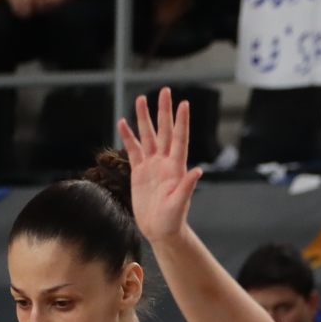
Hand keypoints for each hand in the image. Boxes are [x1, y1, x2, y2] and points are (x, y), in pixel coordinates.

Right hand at [118, 88, 203, 244]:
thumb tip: (197, 171)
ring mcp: (152, 165)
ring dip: (144, 118)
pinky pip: (133, 150)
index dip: (181, 122)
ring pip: (148, 136)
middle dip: (164, 111)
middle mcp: (164, 161)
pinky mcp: (139, 172)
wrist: (160, 230)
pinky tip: (123, 123)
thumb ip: (187, 187)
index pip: (179, 139)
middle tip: (164, 91)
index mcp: (176, 167)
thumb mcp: (180, 204)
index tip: (184, 103)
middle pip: (164, 131)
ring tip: (141, 99)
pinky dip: (128, 137)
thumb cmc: (172, 220)